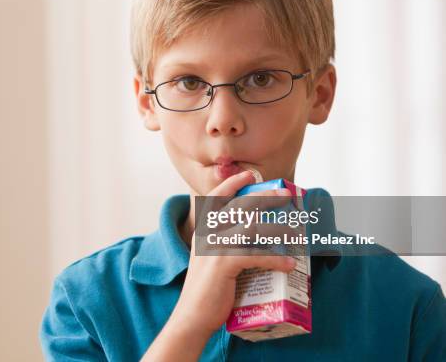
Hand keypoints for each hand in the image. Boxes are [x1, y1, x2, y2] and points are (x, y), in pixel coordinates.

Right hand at [171, 170, 295, 334]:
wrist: (192, 315)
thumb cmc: (207, 289)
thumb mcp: (209, 259)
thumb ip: (224, 244)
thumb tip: (254, 236)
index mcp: (202, 230)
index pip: (215, 198)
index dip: (232, 183)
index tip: (250, 174)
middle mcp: (207, 234)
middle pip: (240, 205)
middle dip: (266, 197)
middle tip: (286, 195)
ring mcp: (214, 247)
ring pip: (253, 228)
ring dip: (278, 228)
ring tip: (296, 233)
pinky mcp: (224, 264)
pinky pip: (256, 256)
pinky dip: (276, 260)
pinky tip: (289, 264)